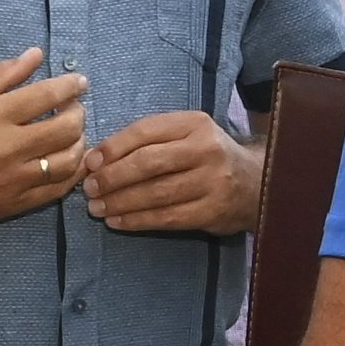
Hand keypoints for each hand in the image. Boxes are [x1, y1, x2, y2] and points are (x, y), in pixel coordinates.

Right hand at [0, 48, 88, 230]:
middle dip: (78, 113)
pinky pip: (57, 190)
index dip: (70, 86)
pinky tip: (70, 161)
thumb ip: (1, 74)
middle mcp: (6, 148)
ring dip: (80, 143)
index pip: (47, 96)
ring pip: (67, 162)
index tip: (80, 83)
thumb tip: (36, 55)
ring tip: (74, 134)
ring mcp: (13, 180)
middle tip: (75, 108)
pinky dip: (71, 173)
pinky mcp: (14, 204)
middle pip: (65, 129)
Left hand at [82, 111, 261, 234]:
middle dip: (113, 177)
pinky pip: (167, 218)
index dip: (113, 148)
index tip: (89, 163)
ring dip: (120, 202)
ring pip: (156, 193)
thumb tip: (97, 158)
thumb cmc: (206, 156)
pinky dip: (138, 221)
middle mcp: (205, 149)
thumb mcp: (186, 135)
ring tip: (97, 208)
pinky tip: (118, 222)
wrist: (255, 182)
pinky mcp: (212, 211)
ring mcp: (212, 181)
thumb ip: (149, 141)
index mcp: (194, 123)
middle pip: (148, 163)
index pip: (145, 131)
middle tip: (89, 189)